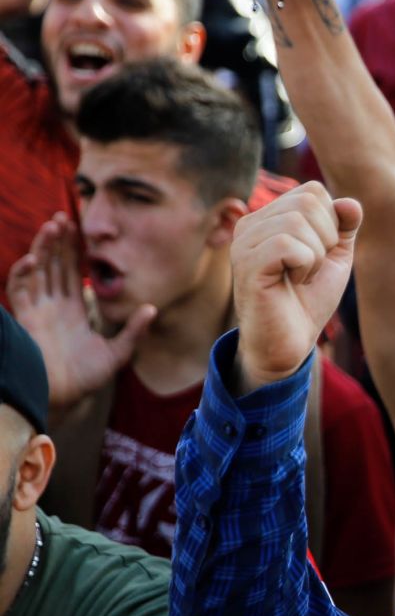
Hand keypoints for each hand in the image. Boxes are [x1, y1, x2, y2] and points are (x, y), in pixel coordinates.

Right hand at [6, 214, 154, 409]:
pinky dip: (23, 273)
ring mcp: (37, 311)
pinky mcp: (25, 319)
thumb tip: (152, 308)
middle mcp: (53, 306)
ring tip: (52, 225)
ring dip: (41, 248)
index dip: (74, 251)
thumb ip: (133, 330)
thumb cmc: (86, 379)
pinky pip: (19, 291)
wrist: (64, 398)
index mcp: (73, 310)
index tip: (81, 230)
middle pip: (53, 265)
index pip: (72, 273)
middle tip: (64, 217)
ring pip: (36, 271)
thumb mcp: (117, 353)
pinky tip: (33, 259)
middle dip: (57, 241)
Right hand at [231, 184, 360, 393]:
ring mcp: (244, 242)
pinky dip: (305, 265)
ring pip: (298, 221)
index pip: (313, 191)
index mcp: (269, 217)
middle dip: (327, 237)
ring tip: (302, 276)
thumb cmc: (309, 299)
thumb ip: (344, 226)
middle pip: (308, 201)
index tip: (320, 252)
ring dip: (316, 255)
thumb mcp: (334, 256)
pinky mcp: (246, 263)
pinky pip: (288, 245)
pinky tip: (294, 282)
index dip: (332, 221)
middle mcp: (250, 223)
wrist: (290, 341)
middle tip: (312, 267)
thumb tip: (351, 202)